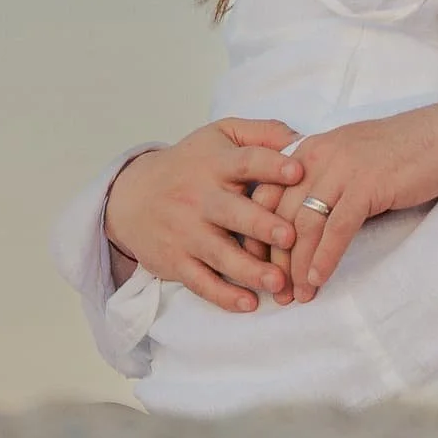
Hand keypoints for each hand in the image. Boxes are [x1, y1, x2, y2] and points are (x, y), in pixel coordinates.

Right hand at [103, 118, 305, 312]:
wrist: (132, 196)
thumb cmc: (192, 163)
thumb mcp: (221, 135)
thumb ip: (263, 133)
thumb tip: (305, 139)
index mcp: (216, 164)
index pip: (245, 162)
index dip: (271, 165)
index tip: (298, 171)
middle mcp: (200, 198)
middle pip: (233, 212)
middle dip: (261, 225)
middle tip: (290, 236)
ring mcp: (187, 232)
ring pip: (220, 254)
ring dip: (250, 269)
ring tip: (279, 281)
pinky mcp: (177, 261)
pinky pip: (201, 282)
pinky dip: (223, 295)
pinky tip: (249, 303)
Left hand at [260, 96, 437, 304]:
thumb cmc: (400, 152)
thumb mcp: (349, 159)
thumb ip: (322, 183)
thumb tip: (301, 228)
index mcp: (309, 150)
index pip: (268, 198)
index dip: (259, 237)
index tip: (261, 269)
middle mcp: (318, 157)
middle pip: (282, 216)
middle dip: (276, 261)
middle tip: (279, 294)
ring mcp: (343, 169)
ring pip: (306, 225)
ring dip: (299, 267)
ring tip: (299, 296)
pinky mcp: (367, 185)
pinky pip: (338, 228)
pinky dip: (325, 258)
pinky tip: (320, 279)